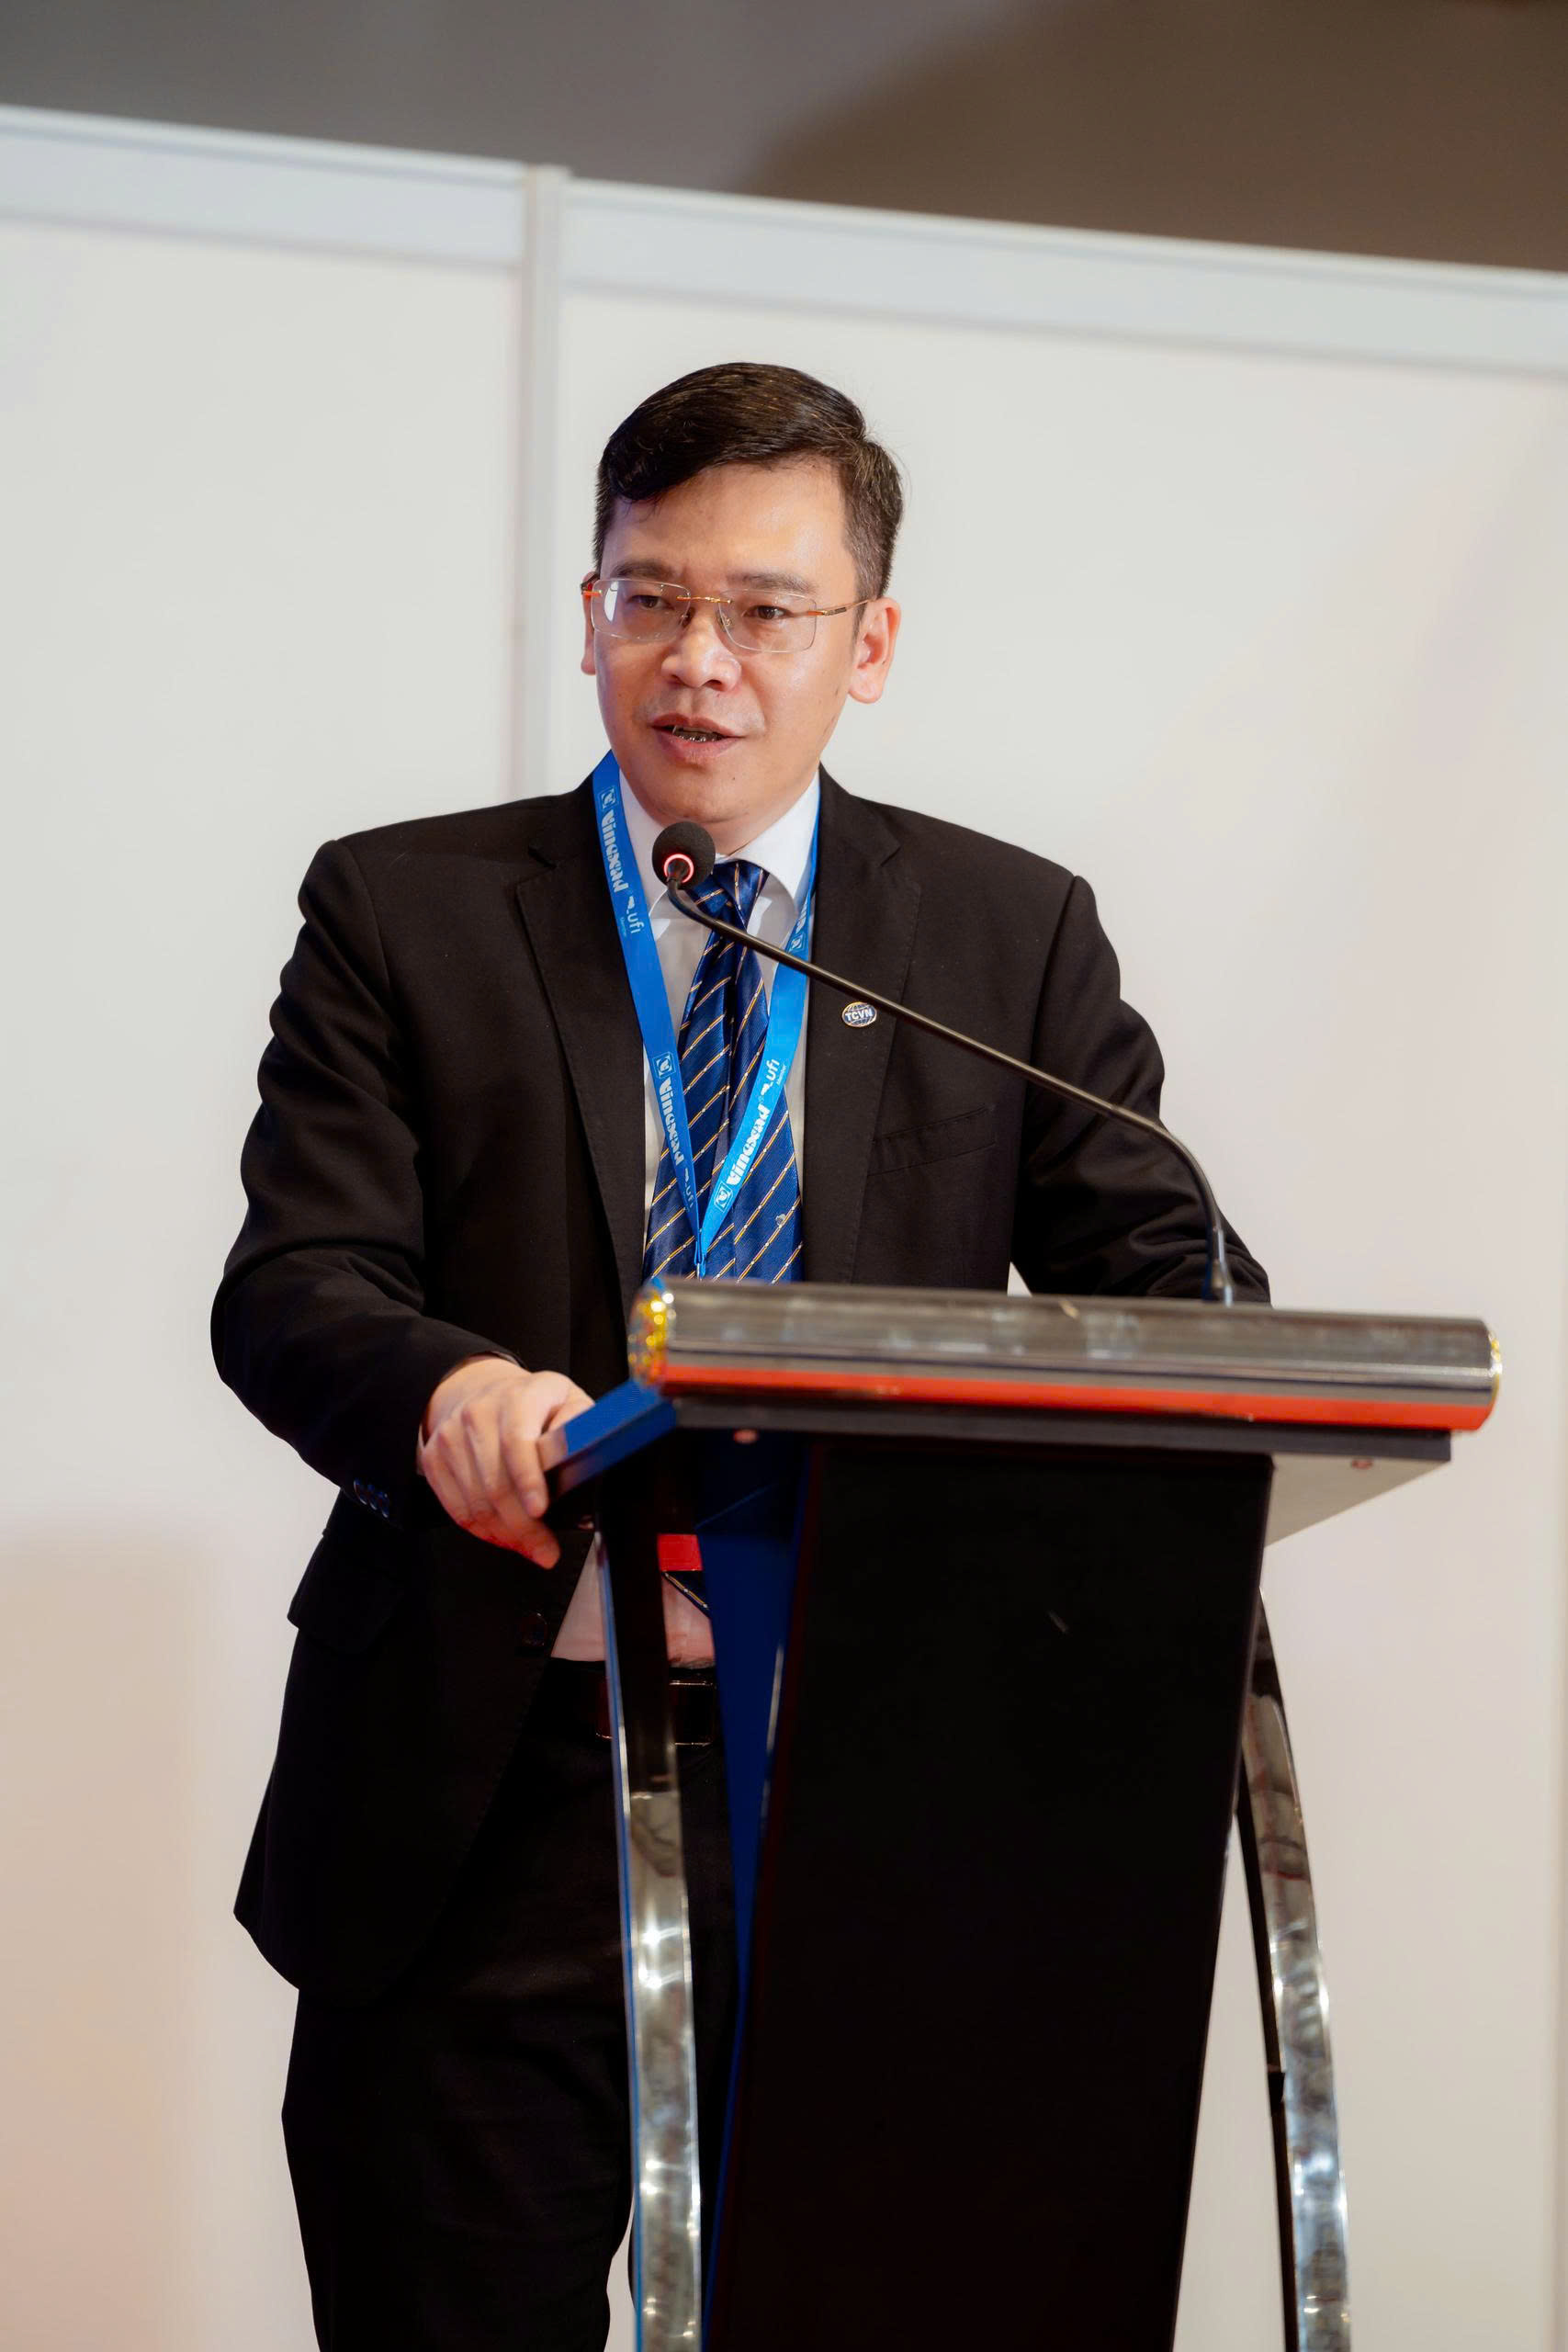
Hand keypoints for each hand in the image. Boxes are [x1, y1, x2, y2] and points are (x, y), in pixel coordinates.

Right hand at [417, 1357, 592, 1567]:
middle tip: (545, 1550)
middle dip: (523, 1526)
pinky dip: (482, 1530)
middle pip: (496, 1482)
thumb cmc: (533, 1404)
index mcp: (519, 1398)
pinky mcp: (434, 1458)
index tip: (540, 1510)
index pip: (517, 1440)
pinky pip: (456, 1508)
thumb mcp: (568, 1400)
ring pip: (475, 1502)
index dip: (528, 1479)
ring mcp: (451, 1436)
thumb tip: (589, 1451)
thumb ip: (580, 1424)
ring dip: (504, 1534)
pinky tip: (503, 1536)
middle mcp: (479, 1413)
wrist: (484, 1390)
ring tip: (529, 1546)